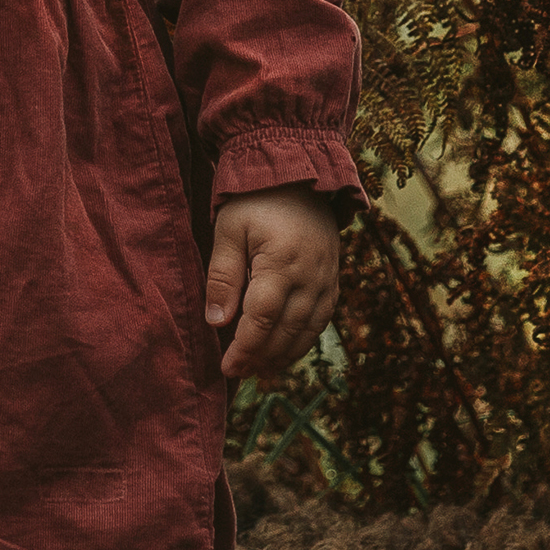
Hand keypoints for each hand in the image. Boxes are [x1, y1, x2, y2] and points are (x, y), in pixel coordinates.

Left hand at [203, 189, 342, 381]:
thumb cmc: (256, 200)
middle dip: (261, 358)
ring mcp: (326, 279)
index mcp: (281, 262)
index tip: (227, 367)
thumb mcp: (229, 230)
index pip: (262, 319)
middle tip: (238, 373)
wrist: (300, 176)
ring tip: (258, 370)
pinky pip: (321, 320)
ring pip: (307, 332)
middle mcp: (310, 276)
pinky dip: (303, 341)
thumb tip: (216, 322)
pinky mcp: (333, 280)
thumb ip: (223, 276)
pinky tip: (284, 351)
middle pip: (286, 331)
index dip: (244, 348)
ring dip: (283, 356)